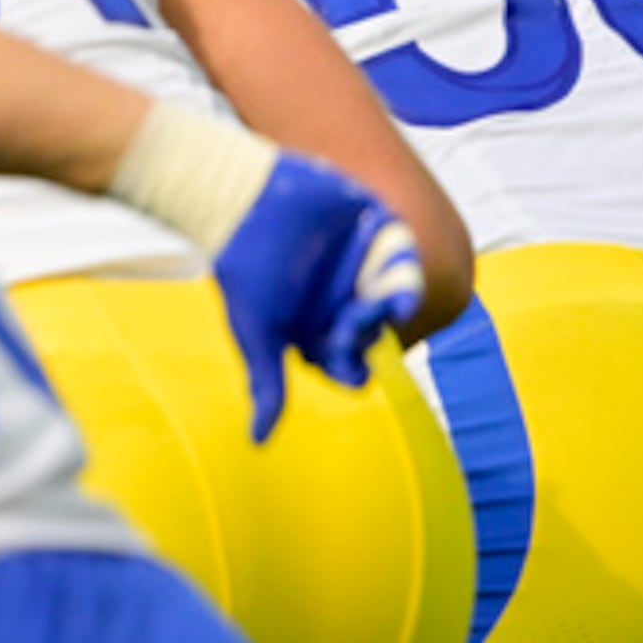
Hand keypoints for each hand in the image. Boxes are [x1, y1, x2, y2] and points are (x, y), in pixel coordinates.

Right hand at [210, 156, 425, 440]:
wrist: (239, 199)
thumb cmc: (245, 271)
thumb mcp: (256, 334)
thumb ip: (266, 384)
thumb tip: (258, 443)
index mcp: (320, 330)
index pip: (347, 363)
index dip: (350, 370)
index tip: (352, 376)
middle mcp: (346, 302)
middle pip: (373, 328)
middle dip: (366, 329)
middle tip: (351, 322)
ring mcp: (363, 265)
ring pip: (393, 293)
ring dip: (396, 300)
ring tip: (398, 305)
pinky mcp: (375, 228)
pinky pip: (400, 250)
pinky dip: (403, 259)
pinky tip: (401, 266)